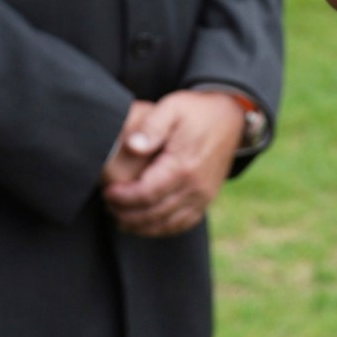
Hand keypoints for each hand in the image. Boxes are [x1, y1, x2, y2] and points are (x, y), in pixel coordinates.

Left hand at [101, 90, 244, 237]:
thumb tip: (133, 146)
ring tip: (120, 218)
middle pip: (154, 213)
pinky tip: (144, 224)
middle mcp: (195, 187)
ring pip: (168, 224)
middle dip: (127, 214)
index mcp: (183, 166)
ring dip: (141, 226)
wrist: (230, 117)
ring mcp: (203, 196)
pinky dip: (161, 229)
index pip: (147, 193)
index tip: (107, 192)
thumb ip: (152, 125)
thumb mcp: (172, 107)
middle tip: (108, 206)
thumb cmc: (196, 111)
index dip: (123, 198)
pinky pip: (183, 224)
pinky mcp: (207, 199)